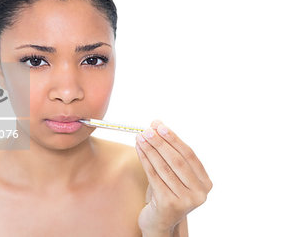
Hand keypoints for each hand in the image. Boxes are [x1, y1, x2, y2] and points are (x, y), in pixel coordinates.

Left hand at [135, 120, 212, 234]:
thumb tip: (157, 124)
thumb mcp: (172, 173)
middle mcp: (199, 193)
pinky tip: (139, 150)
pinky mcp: (169, 204)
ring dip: (150, 150)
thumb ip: (168, 150)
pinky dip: (145, 161)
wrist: (160, 222)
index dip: (173, 139)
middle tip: (147, 130)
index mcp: (205, 183)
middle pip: (177, 161)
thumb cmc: (166, 193)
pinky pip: (154, 177)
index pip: (189, 155)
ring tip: (140, 137)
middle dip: (160, 143)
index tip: (159, 125)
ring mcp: (186, 200)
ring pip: (165, 168)